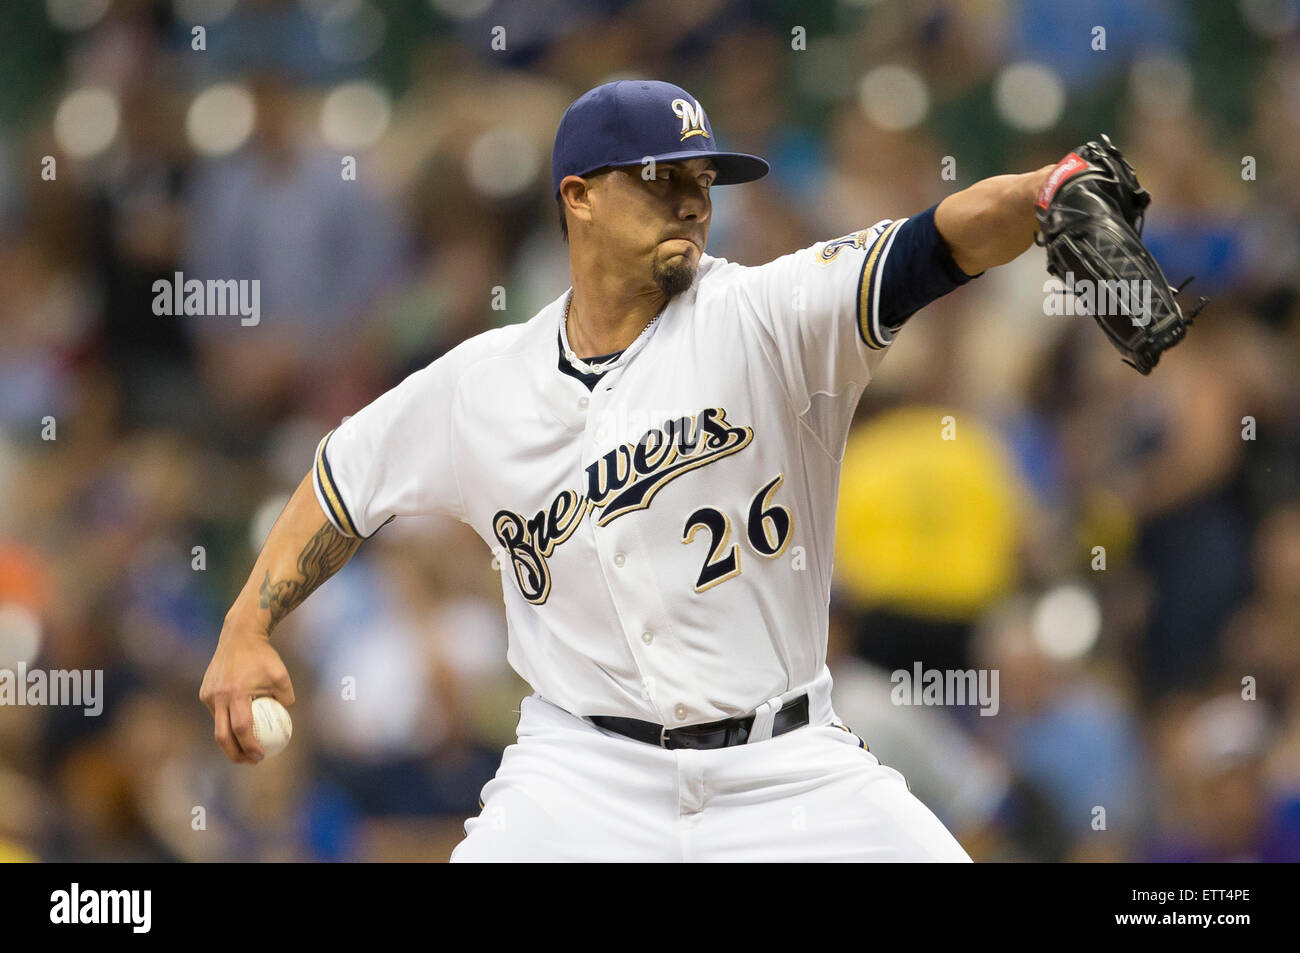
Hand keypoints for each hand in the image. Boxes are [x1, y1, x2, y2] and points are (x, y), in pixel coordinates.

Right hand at [199, 626, 295, 763]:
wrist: (239, 636)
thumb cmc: (264, 657)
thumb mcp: (282, 676)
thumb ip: (285, 700)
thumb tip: (285, 722)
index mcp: (237, 693)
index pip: (242, 728)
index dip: (250, 746)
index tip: (261, 756)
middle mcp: (218, 696)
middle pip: (223, 736)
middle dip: (234, 754)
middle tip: (249, 761)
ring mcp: (208, 695)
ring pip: (218, 725)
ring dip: (231, 738)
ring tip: (247, 746)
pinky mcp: (204, 692)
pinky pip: (216, 712)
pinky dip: (227, 720)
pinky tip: (240, 720)